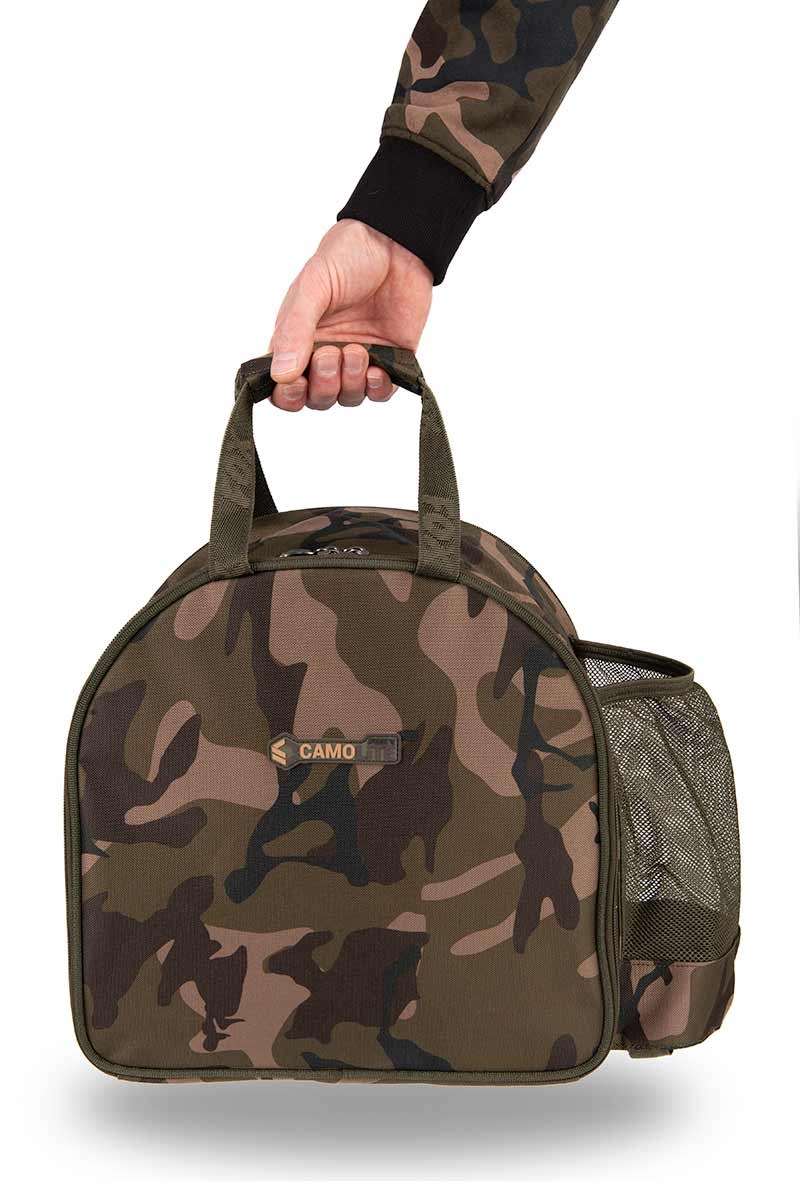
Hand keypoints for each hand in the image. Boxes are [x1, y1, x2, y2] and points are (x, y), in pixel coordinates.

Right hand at [269, 220, 432, 409]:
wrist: (396, 242)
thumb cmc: (347, 257)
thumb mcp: (313, 287)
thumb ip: (295, 330)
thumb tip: (279, 375)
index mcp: (298, 340)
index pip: (283, 387)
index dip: (287, 396)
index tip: (296, 384)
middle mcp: (325, 355)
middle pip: (316, 398)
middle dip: (323, 385)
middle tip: (332, 354)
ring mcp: (358, 360)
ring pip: (347, 398)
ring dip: (351, 382)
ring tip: (358, 350)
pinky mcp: (390, 360)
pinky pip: (380, 392)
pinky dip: (376, 388)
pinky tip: (376, 367)